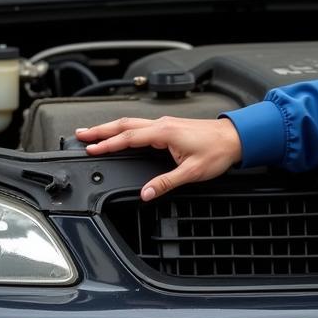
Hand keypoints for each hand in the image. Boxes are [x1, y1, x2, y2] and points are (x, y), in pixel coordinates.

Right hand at [74, 116, 241, 199]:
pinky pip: (141, 126)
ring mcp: (165, 124)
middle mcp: (162, 125)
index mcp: (164, 133)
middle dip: (101, 130)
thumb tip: (146, 193)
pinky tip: (121, 134)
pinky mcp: (169, 127)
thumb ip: (166, 183)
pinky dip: (125, 129)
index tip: (91, 147)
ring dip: (111, 128)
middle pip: (124, 125)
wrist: (236, 138)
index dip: (108, 144)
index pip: (128, 138)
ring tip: (94, 133)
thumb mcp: (191, 172)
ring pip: (131, 123)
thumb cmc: (217, 152)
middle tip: (81, 134)